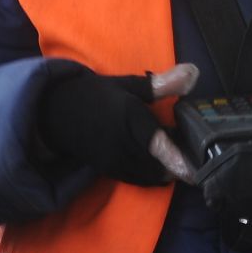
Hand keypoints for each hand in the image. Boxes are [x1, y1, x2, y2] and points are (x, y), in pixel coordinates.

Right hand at [36, 64, 198, 185]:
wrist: (57, 113)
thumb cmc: (97, 95)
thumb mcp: (128, 85)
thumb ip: (162, 83)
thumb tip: (194, 72)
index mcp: (130, 118)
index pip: (156, 144)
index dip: (176, 159)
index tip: (194, 170)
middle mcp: (123, 144)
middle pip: (160, 166)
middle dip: (180, 165)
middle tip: (194, 156)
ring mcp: (115, 160)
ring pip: (151, 176)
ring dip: (167, 172)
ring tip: (178, 159)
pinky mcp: (110, 170)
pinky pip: (139, 180)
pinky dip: (152, 175)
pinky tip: (158, 164)